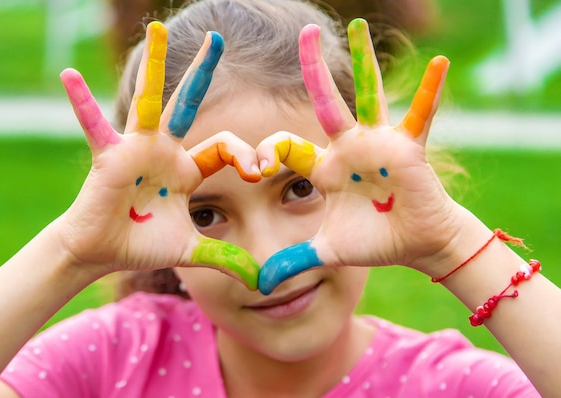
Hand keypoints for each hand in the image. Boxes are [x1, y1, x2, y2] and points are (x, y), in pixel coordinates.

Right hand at [59, 22, 260, 288]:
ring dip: (156, 67)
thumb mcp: (190, 250)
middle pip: (189, 104)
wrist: (102, 251)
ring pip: (150, 101)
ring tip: (157, 29)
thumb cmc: (142, 245)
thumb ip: (225, 260)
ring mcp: (137, 148)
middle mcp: (164, 150)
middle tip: (217, 38)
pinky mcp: (110, 156)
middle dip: (203, 72)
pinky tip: (68, 76)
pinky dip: (82, 103)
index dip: (246, 155)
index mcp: (187, 168)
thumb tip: (260, 283)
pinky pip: (95, 125)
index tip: (260, 170)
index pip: (225, 148)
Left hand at [257, 19, 462, 293]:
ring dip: (363, 62)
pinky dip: (429, 93)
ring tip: (357, 27)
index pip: (287, 147)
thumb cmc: (373, 242)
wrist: (415, 245)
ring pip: (368, 95)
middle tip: (305, 32)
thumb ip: (294, 262)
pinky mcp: (408, 149)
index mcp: (324, 168)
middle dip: (313, 70)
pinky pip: (419, 115)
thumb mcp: (327, 252)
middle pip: (325, 102)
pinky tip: (439, 63)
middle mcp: (348, 147)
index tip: (254, 169)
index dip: (267, 154)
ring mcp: (378, 143)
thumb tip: (260, 286)